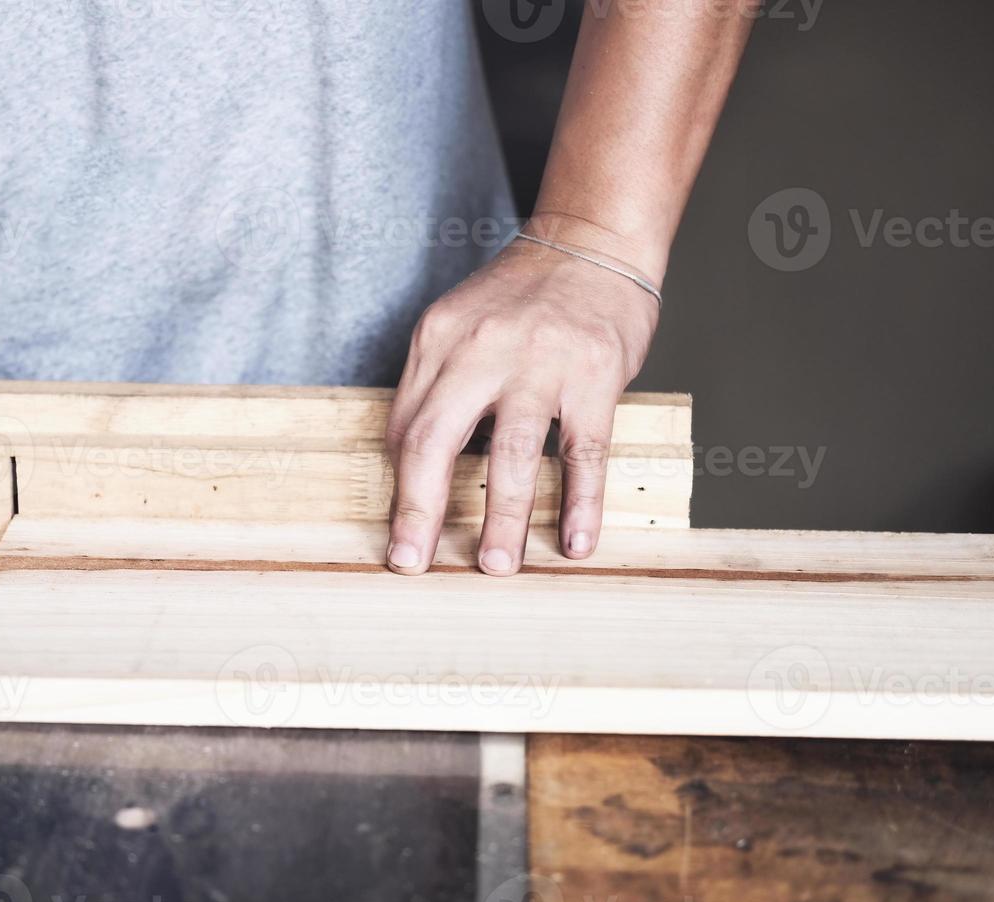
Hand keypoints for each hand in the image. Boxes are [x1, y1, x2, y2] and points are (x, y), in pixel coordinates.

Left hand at [385, 231, 660, 574]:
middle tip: (414, 563)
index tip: (399, 539)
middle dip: (420, 512)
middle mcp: (482, 350)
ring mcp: (541, 362)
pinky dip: (580, 502)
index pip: (405, 428)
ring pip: (513, 454)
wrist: (592, 242)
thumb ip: (434, 388)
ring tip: (498, 566)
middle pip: (436, 441)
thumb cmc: (522, 299)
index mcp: (438, 341)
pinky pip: (584, 451)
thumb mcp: (459, 327)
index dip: (400, 491)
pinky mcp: (595, 374)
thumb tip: (408, 465)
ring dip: (503, 518)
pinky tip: (574, 542)